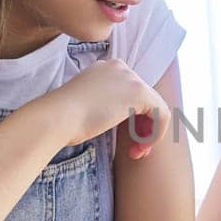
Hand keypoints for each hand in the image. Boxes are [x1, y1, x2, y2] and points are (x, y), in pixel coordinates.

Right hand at [39, 59, 168, 158]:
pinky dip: (156, 133)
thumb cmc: (65, 119)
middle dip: (143, 129)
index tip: (127, 142)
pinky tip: (142, 147)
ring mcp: (130, 77)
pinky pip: (162, 113)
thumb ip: (107, 106)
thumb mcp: (88, 106)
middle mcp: (120, 68)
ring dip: (149, 134)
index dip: (134, 121)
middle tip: (135, 151)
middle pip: (145, 101)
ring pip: (155, 107)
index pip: (130, 95)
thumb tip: (131, 123)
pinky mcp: (139, 92)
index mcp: (105, 69)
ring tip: (137, 153)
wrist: (58, 117)